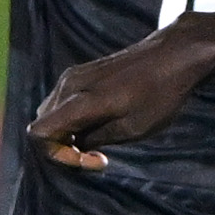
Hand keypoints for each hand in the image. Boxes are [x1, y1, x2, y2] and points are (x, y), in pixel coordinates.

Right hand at [28, 35, 209, 168]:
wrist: (175, 55)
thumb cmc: (160, 94)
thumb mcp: (132, 128)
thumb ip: (96, 138)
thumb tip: (75, 145)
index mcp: (79, 100)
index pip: (39, 134)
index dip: (58, 155)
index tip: (92, 159)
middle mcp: (69, 85)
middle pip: (44, 126)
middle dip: (64, 147)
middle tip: (98, 155)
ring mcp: (73, 76)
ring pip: (52, 115)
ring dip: (69, 133)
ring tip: (101, 141)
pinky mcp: (81, 73)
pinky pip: (63, 103)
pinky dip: (74, 120)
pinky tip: (102, 123)